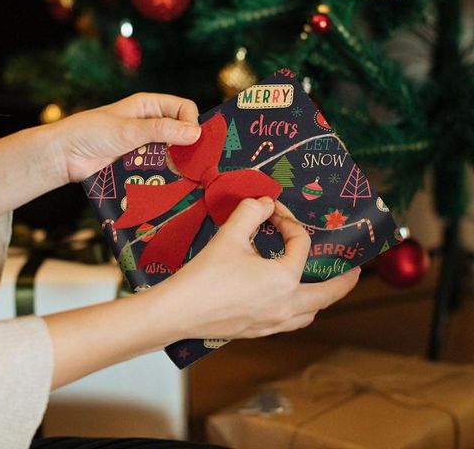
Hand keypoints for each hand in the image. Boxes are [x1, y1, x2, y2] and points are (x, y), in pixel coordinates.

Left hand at [48, 93, 200, 182]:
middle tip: (195, 164)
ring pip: (172, 153)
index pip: (184, 108)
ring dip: (176, 164)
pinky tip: (168, 185)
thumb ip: (162, 131)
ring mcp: (144, 145)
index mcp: (149, 106)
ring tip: (182, 177)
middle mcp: (150, 124)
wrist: (64, 156)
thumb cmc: (91, 133)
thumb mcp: (129, 130)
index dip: (192, 122)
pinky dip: (164, 176)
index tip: (193, 141)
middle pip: (181, 133)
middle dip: (188, 147)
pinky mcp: (137, 164)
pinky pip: (158, 169)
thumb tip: (195, 133)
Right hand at [155, 199, 359, 339]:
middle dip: (343, 281)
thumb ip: (250, 211)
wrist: (178, 311)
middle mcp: (286, 305)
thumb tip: (264, 202)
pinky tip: (288, 301)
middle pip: (327, 294)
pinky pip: (292, 322)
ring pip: (310, 313)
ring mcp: (273, 322)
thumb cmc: (204, 274)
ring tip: (322, 286)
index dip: (289, 222)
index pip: (300, 244)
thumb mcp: (229, 235)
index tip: (271, 212)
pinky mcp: (258, 331)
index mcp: (284, 279)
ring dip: (321, 299)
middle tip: (354, 270)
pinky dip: (300, 310)